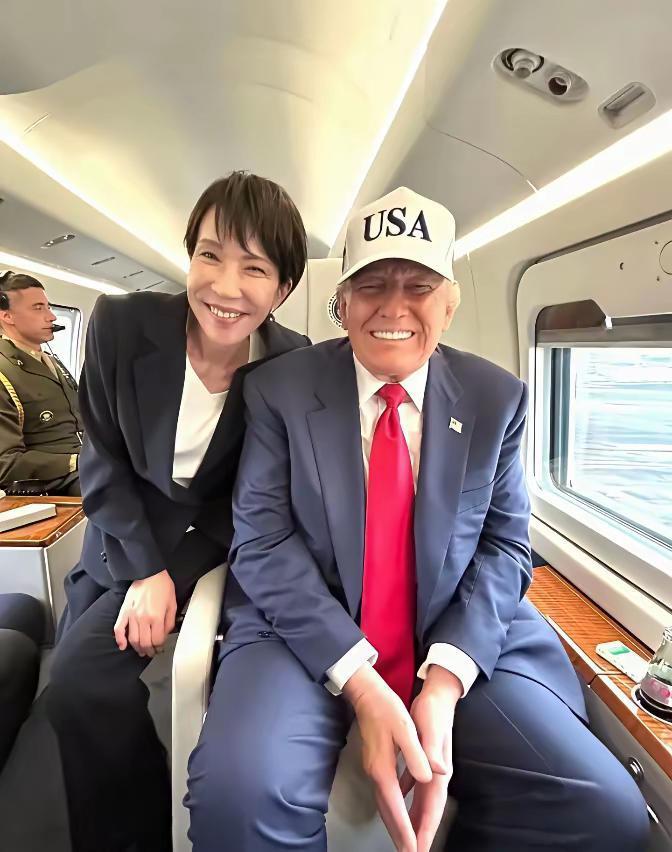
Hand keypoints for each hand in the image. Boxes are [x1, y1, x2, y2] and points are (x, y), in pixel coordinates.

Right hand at [114, 570, 176, 656]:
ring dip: (137, 648)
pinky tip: (123, 645)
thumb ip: (169, 621)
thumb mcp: (172, 603)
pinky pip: (118, 628)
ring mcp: (132, 615)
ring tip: (141, 651)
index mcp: (156, 617)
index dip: (159, 647)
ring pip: (132, 639)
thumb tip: (165, 634)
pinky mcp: (124, 611)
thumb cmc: (162, 586)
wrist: (149, 572)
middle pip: (144, 643)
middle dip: (149, 651)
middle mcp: (143, 618)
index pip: (157, 640)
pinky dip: (119, 639)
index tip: (160, 648)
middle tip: (151, 653)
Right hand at [343, 665, 431, 851]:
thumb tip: (428, 776)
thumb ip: (417, 754)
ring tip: (403, 842)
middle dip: (398, 835)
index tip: (413, 848)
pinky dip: (390, 810)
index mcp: (384, 769)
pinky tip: (396, 813)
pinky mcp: (375, 764)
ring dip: (393, 826)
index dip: (405, 829)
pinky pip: (383, 796)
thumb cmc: (387, 709)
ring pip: (383, 806)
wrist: (367, 695)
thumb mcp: (406, 728)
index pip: (395, 807)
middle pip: (387, 812)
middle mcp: (376, 774)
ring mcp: (373, 770)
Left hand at [401, 666, 461, 851]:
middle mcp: (436, 773)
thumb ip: (431, 751)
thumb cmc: (434, 711)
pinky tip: (398, 800)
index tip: (418, 850)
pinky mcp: (421, 758)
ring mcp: (429, 767)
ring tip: (405, 836)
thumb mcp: (431, 729)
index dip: (425, 830)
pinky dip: (405, 796)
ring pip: (419, 800)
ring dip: (412, 818)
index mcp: (438, 771)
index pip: (431, 807)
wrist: (439, 694)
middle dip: (419, 833)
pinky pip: (411, 784)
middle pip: (426, 810)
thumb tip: (437, 772)